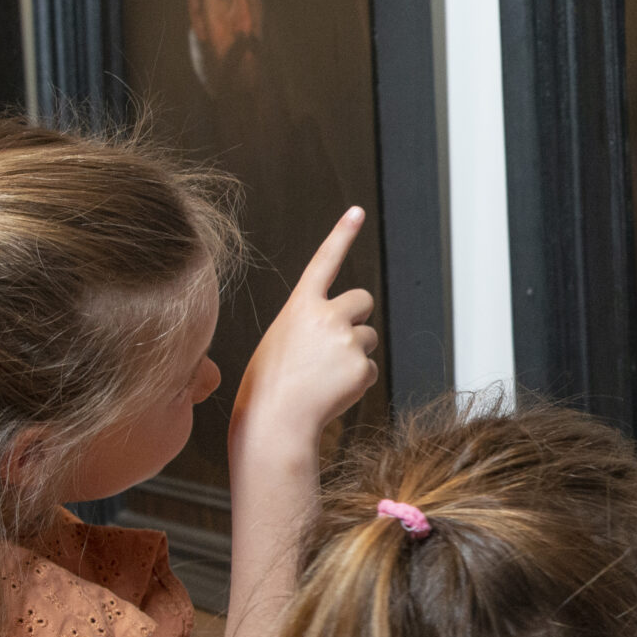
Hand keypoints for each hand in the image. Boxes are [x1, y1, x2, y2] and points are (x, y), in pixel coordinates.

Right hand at [230, 208, 378, 464]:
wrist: (273, 424)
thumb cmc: (267, 389)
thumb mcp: (278, 342)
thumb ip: (306, 325)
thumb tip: (335, 332)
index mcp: (299, 306)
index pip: (324, 261)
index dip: (342, 234)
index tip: (357, 212)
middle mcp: (326, 315)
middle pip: (362, 300)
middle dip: (356, 318)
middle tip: (334, 346)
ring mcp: (346, 341)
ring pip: (367, 339)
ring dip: (353, 355)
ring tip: (323, 379)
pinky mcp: (361, 368)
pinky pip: (369, 371)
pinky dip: (355, 383)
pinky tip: (331, 394)